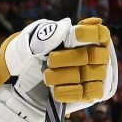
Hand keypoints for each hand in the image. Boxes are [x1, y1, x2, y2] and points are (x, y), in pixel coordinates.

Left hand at [0, 18, 116, 114]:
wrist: (21, 78)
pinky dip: (66, 91)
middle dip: (67, 58)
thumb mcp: (34, 40)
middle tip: (50, 60)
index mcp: (85, 38)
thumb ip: (50, 33)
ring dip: (63, 75)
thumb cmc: (32, 53)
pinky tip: (54, 88)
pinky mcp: (88, 95)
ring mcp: (94, 76)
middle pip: (93, 55)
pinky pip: (87, 94)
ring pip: (88, 75)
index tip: (74, 36)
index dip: (89, 34)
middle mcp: (95, 57)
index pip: (100, 33)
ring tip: (47, 75)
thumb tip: (67, 26)